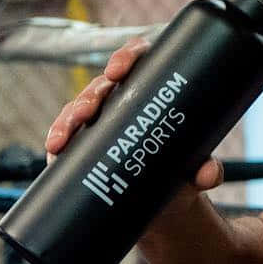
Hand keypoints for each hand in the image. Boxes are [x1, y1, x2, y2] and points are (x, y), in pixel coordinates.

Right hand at [43, 36, 222, 190]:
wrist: (166, 206)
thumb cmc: (184, 172)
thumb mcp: (198, 171)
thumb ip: (208, 170)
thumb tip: (209, 174)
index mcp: (153, 90)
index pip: (139, 59)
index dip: (126, 57)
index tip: (119, 69)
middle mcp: (123, 101)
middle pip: (103, 85)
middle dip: (91, 95)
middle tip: (90, 110)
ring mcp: (101, 123)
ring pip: (79, 110)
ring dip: (68, 120)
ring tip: (63, 138)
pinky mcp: (84, 146)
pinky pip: (66, 137)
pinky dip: (57, 140)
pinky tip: (53, 149)